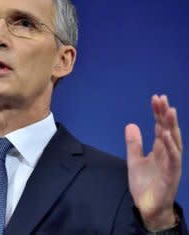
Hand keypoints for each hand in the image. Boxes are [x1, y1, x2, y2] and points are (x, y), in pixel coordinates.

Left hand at [125, 94, 182, 230]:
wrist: (147, 207)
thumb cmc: (145, 185)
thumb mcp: (134, 160)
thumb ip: (134, 144)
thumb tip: (131, 124)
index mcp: (160, 149)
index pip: (161, 127)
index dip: (158, 113)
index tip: (156, 98)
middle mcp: (168, 154)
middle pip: (169, 130)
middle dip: (166, 114)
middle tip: (162, 98)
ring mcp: (171, 164)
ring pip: (175, 141)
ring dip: (172, 126)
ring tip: (169, 111)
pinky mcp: (171, 175)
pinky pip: (173, 159)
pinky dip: (171, 146)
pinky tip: (167, 135)